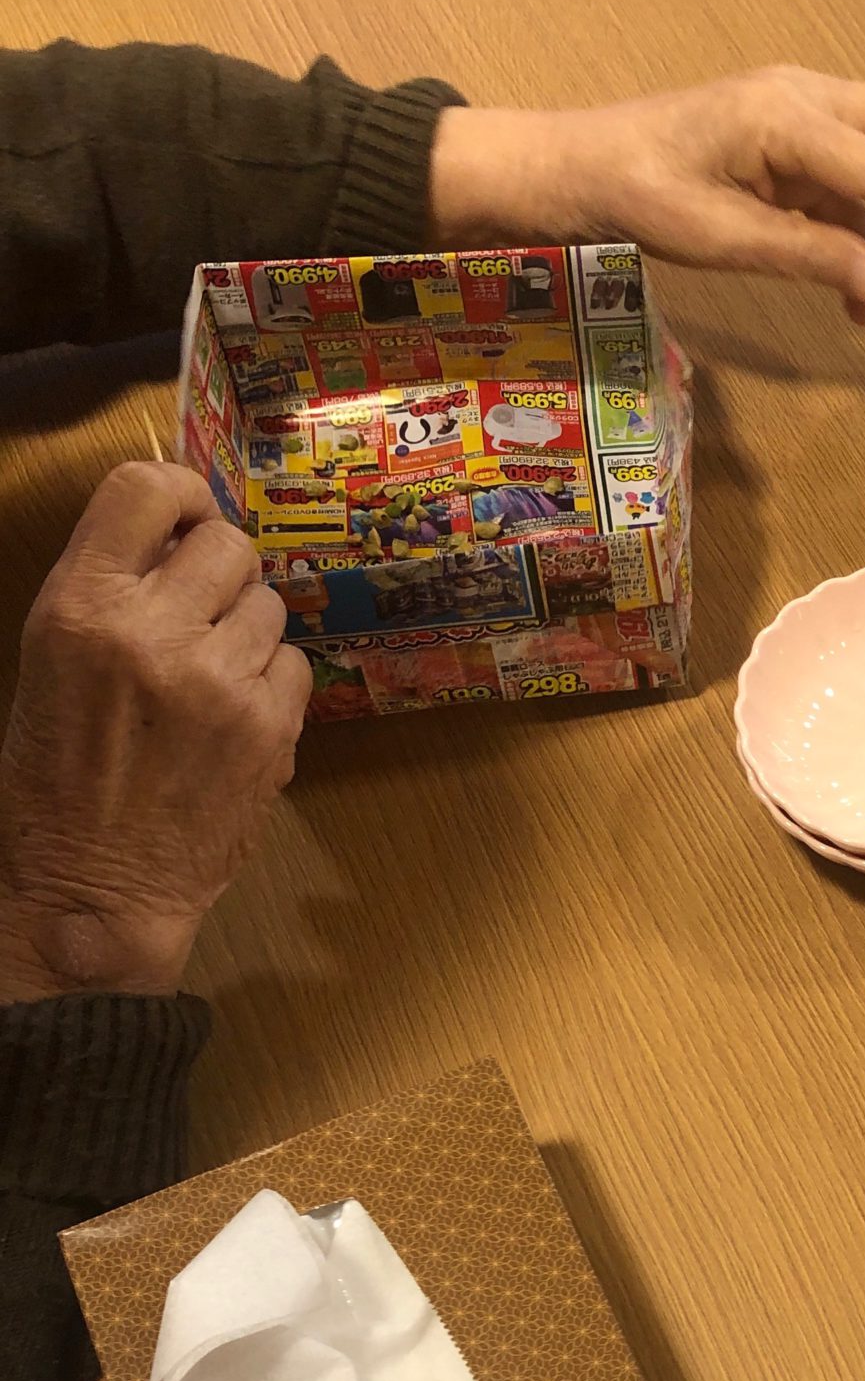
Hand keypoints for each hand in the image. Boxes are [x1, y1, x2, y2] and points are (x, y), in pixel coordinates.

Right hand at [0, 463, 310, 1000]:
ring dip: (245, 631)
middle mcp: (153, 633)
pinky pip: (294, 666)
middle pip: (227, 544)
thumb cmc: (57, 778)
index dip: (179, 492)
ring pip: (267, 606)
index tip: (186, 515)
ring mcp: (219, 682)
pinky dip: (270, 684)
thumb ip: (113, 593)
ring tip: (204, 680)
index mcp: (81, 608)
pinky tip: (231, 719)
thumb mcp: (54, 663)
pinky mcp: (270, 729)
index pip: (146, 489)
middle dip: (216, 573)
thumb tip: (179, 537)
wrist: (91, 891)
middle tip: (194, 616)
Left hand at [431, 65, 864, 321]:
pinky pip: (846, 181)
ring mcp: (796, 117)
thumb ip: (807, 254)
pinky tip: (859, 292)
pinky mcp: (785, 145)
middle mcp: (802, 99)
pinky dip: (864, 231)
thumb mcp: (718, 237)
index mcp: (784, 112)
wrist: (577, 170)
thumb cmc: (634, 194)